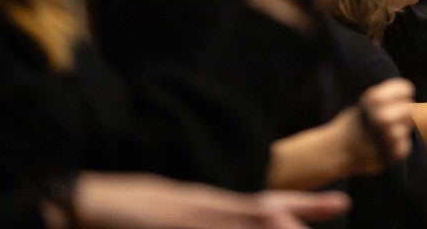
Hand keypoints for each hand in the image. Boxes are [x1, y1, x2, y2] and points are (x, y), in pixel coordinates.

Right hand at [65, 172, 349, 228]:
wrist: (86, 204)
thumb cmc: (135, 215)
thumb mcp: (183, 215)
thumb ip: (214, 217)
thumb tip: (249, 217)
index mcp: (213, 206)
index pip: (268, 203)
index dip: (306, 203)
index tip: (341, 201)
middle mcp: (208, 207)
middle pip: (263, 208)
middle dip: (303, 208)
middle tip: (340, 202)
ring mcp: (192, 215)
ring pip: (243, 216)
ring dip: (272, 221)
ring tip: (298, 222)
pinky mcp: (176, 221)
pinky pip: (210, 224)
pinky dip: (232, 224)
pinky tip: (264, 220)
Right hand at [343, 78, 414, 173]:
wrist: (335, 152)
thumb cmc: (351, 126)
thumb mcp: (364, 104)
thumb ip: (384, 100)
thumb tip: (407, 99)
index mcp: (374, 101)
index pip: (404, 89)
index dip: (404, 92)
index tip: (404, 94)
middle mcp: (382, 117)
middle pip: (408, 109)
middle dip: (402, 111)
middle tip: (392, 117)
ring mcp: (387, 137)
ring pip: (405, 128)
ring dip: (398, 129)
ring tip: (384, 133)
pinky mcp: (392, 155)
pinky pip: (404, 145)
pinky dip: (397, 145)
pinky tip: (384, 145)